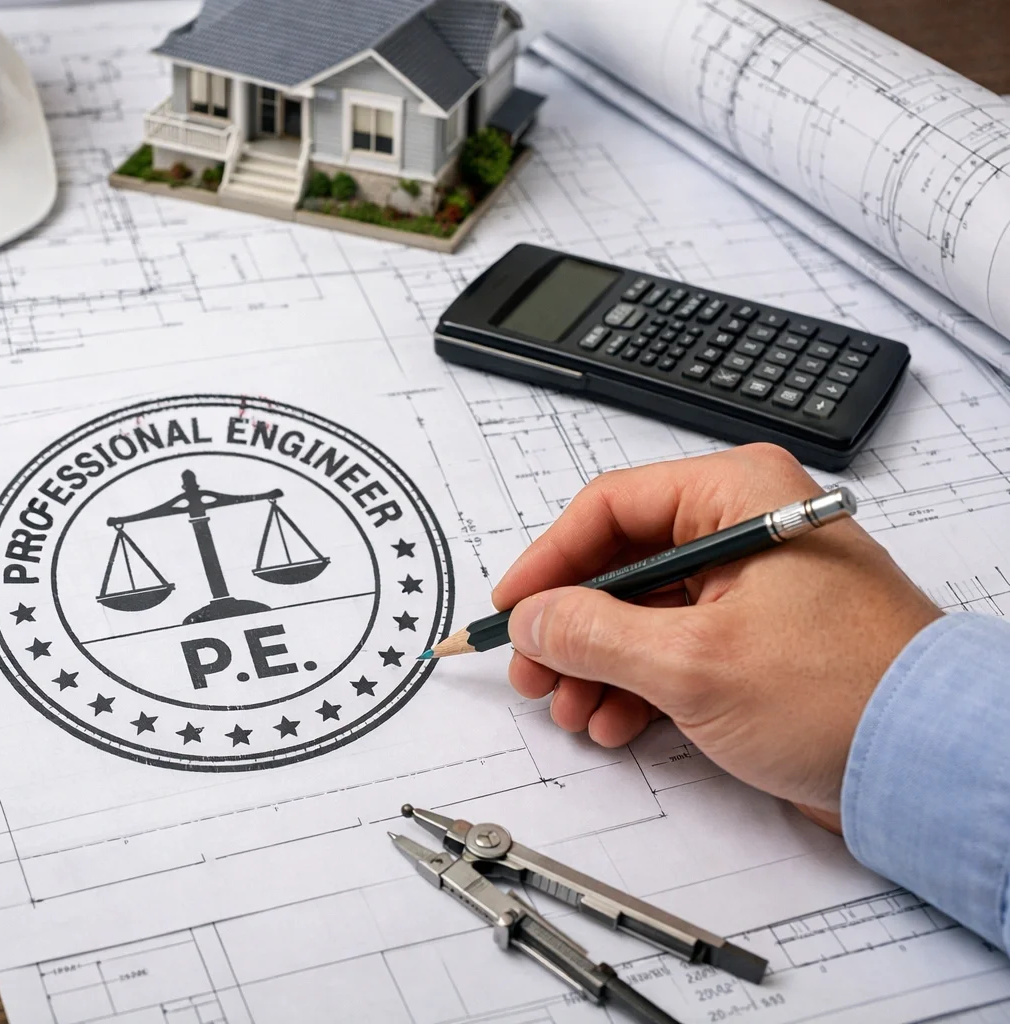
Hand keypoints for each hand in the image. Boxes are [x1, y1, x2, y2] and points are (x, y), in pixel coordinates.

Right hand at [493, 443, 941, 817]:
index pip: (609, 508)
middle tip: (533, 670)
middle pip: (620, 562)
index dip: (548, 561)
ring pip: (641, 610)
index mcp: (737, 496)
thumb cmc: (847, 693)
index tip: (512, 608)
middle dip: (569, 626)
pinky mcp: (758, 638)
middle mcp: (744, 528)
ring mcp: (752, 585)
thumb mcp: (692, 661)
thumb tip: (534, 620)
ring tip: (573, 709)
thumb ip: (594, 634)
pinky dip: (636, 683)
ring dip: (597, 663)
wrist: (928, 762)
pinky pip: (674, 645)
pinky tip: (615, 722)